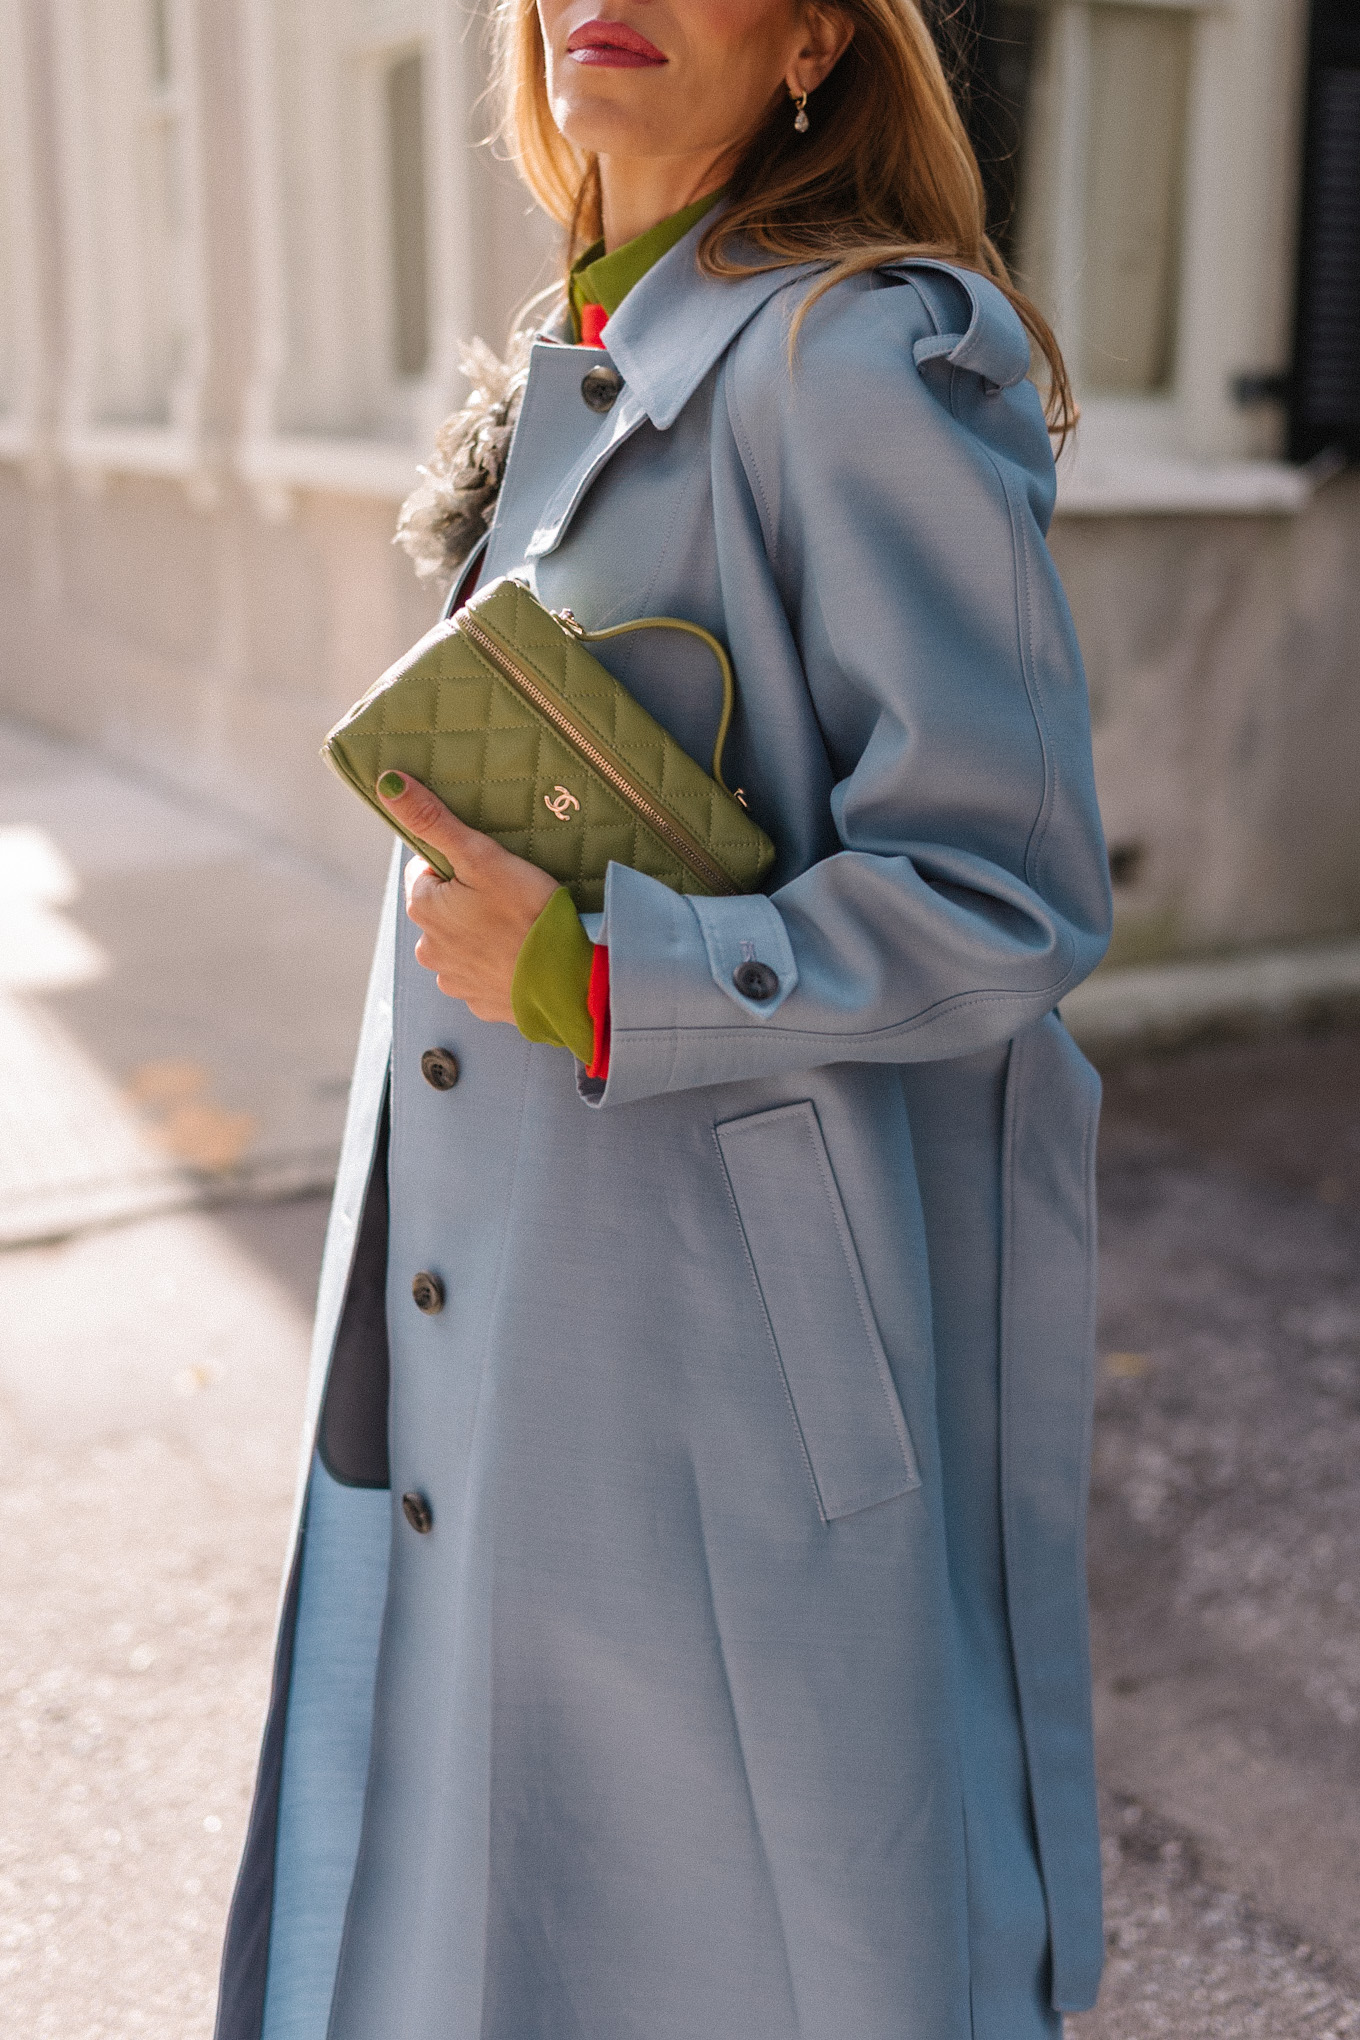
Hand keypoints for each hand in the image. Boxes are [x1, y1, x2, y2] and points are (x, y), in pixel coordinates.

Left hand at [377, 772, 557, 1022]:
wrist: (569, 981)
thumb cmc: (527, 914)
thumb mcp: (482, 856)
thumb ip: (434, 821)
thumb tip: (387, 784)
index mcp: (423, 909)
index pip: (426, 870)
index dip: (459, 864)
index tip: (490, 870)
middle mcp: (428, 949)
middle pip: (443, 909)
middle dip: (469, 901)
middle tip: (511, 897)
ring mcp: (453, 980)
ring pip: (461, 943)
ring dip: (482, 935)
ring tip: (519, 927)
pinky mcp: (479, 1002)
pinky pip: (482, 975)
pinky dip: (497, 964)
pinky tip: (522, 956)